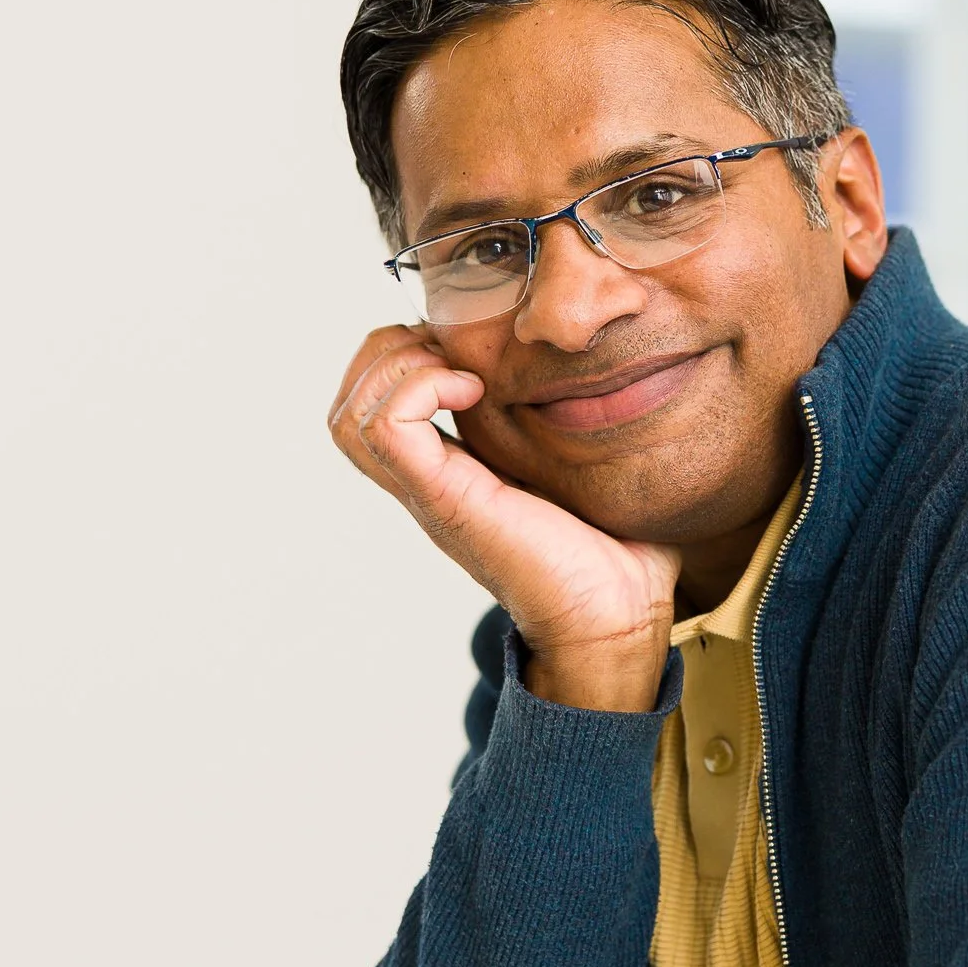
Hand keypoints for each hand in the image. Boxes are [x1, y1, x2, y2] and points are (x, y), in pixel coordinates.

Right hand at [328, 325, 678, 710]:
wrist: (615, 615)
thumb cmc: (614, 554)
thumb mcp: (580, 472)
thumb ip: (575, 432)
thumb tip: (620, 387)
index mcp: (451, 474)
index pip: (376, 406)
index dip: (404, 356)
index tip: (469, 351)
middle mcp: (428, 483)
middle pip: (347, 407)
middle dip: (387, 353)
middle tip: (454, 353)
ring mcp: (430, 491)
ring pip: (349, 416)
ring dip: (396, 368)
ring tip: (460, 371)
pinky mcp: (446, 497)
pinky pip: (388, 427)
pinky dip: (419, 388)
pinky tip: (474, 391)